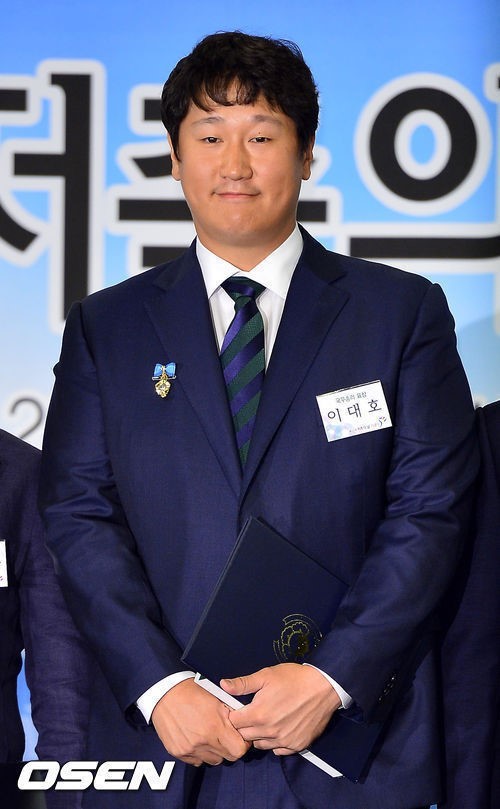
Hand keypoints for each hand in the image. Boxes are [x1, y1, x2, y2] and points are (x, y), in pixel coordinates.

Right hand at [151, 678, 249, 765]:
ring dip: (215, 751)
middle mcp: (202, 741)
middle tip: (225, 736)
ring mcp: (189, 749)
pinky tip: (197, 739)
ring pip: (213, 760)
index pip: (239, 750)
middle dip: (230, 748)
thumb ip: (231, 716)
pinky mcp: (178, 752)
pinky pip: (197, 761)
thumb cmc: (192, 692)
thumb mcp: (217, 698)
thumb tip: (243, 727)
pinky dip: (200, 753)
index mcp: (214, 726)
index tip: (240, 738)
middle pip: (227, 758)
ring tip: (210, 736)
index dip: (242, 744)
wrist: (165, 693)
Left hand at [221, 663, 340, 754]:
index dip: (234, 714)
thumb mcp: (266, 675)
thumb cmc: (294, 678)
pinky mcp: (297, 745)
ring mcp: (284, 741)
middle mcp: (269, 732)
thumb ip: (243, 683)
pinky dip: (275, 742)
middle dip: (245, 725)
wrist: (323, 686)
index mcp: (258, 714)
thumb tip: (223, 685)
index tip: (239, 707)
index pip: (233, 723)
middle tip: (253, 712)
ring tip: (267, 719)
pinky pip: (278, 750)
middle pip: (245, 736)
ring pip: (260, 745)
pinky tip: (279, 727)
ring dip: (259, 735)